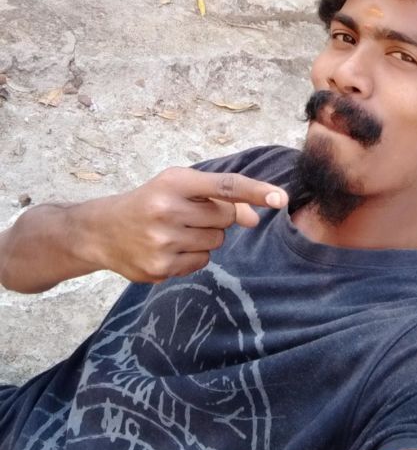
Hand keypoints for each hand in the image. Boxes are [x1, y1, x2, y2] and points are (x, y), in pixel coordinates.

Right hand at [90, 168, 287, 282]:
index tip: (280, 198)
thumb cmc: (150, 202)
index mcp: (174, 182)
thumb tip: (256, 218)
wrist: (102, 230)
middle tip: (188, 214)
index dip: (256, 191)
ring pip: (215, 241)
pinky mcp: (160, 268)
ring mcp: (163, 242)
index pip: (225, 186)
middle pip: (225, 217)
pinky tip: (170, 248)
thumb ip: (220, 197)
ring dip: (205, 236)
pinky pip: (201, 263)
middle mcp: (167, 210)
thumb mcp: (180, 188)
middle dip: (216, 216)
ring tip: (176, 230)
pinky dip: (193, 256)